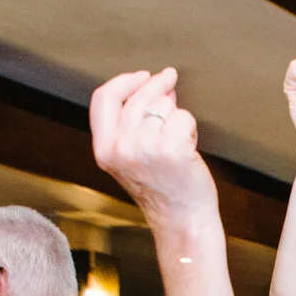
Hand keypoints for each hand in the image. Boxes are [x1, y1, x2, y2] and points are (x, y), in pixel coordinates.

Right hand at [89, 67, 215, 223]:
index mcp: (104, 150)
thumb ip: (132, 123)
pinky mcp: (171, 149)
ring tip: (177, 141)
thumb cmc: (162, 189)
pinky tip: (188, 148)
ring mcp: (145, 148)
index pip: (104, 98)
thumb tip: (156, 85)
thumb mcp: (130, 158)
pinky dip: (191, 128)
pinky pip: (184, 117)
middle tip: (171, 81)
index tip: (143, 76)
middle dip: (159, 86)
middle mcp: (120, 148)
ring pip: (163, 105)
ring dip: (176, 116)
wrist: (181, 219)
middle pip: (138, 97)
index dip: (125, 81)